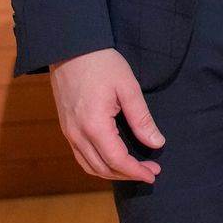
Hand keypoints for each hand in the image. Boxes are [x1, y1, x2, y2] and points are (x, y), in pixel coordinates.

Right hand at [49, 47, 162, 182]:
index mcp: (95, 125)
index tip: (154, 173)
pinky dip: (98, 164)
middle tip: (150, 171)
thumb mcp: (128, 87)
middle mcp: (77, 134)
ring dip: (112, 172)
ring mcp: (69, 132)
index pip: (118, 160)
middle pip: (103, 168)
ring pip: (89, 165)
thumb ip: (141, 118)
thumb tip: (156, 142)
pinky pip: (80, 155)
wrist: (70, 48)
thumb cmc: (102, 63)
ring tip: (134, 169)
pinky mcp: (66, 127)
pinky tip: (113, 159)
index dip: (137, 171)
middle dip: (128, 174)